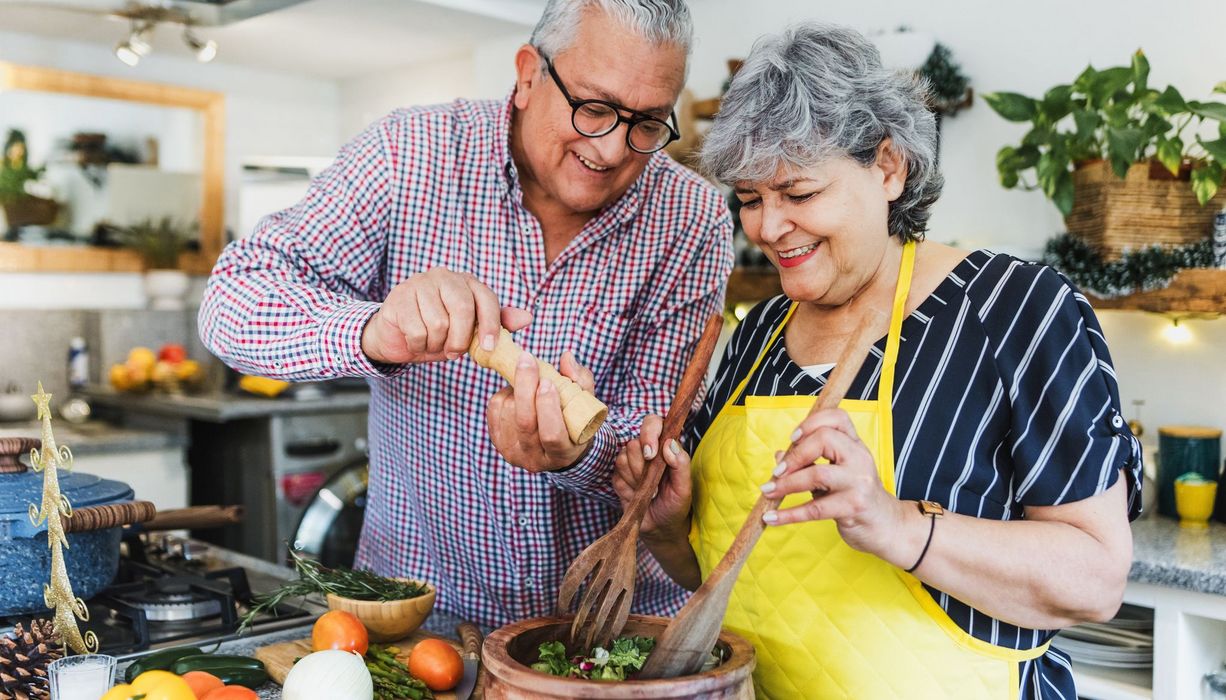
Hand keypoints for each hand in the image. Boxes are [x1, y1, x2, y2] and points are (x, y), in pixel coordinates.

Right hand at [361, 267, 530, 363]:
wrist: (397, 335)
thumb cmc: (439, 332)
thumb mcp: (470, 331)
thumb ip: (496, 324)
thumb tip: (527, 318)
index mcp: (467, 282)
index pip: (486, 299)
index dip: (491, 325)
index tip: (489, 348)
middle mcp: (445, 276)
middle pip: (463, 310)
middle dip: (460, 339)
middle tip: (454, 353)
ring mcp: (420, 283)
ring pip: (439, 324)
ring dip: (435, 344)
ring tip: (431, 343)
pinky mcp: (400, 297)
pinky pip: (417, 330)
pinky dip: (418, 345)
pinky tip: (415, 341)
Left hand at [487, 350, 595, 471]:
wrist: (556, 444)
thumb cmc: (575, 420)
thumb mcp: (585, 404)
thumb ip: (581, 380)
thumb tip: (566, 358)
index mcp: (562, 453)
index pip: (552, 434)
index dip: (548, 407)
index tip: (548, 382)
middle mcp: (535, 459)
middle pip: (525, 422)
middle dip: (525, 387)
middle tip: (527, 360)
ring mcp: (513, 453)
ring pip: (509, 412)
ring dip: (516, 388)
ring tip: (530, 381)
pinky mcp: (497, 442)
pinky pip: (495, 409)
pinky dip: (504, 392)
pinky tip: (517, 391)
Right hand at [612, 415, 691, 539]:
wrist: (661, 528)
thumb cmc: (676, 505)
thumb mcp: (685, 487)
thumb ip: (681, 463)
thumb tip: (670, 444)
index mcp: (665, 446)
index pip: (653, 423)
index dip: (649, 433)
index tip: (651, 454)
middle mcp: (647, 450)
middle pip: (634, 443)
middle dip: (642, 466)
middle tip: (652, 481)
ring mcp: (631, 463)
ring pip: (622, 458)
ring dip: (635, 478)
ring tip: (647, 490)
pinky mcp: (619, 477)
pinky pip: (616, 475)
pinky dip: (627, 488)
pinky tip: (636, 495)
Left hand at [761, 408, 909, 557]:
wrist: (886, 526)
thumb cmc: (855, 496)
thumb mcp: (836, 473)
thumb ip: (810, 462)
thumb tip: (779, 455)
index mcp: (856, 445)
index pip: (838, 417)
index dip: (811, 422)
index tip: (793, 438)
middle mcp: (860, 458)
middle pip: (824, 439)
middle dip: (794, 455)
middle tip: (777, 472)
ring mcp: (859, 483)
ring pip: (817, 474)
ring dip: (786, 484)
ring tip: (769, 491)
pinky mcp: (854, 507)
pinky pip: (815, 509)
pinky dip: (789, 514)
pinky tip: (772, 518)